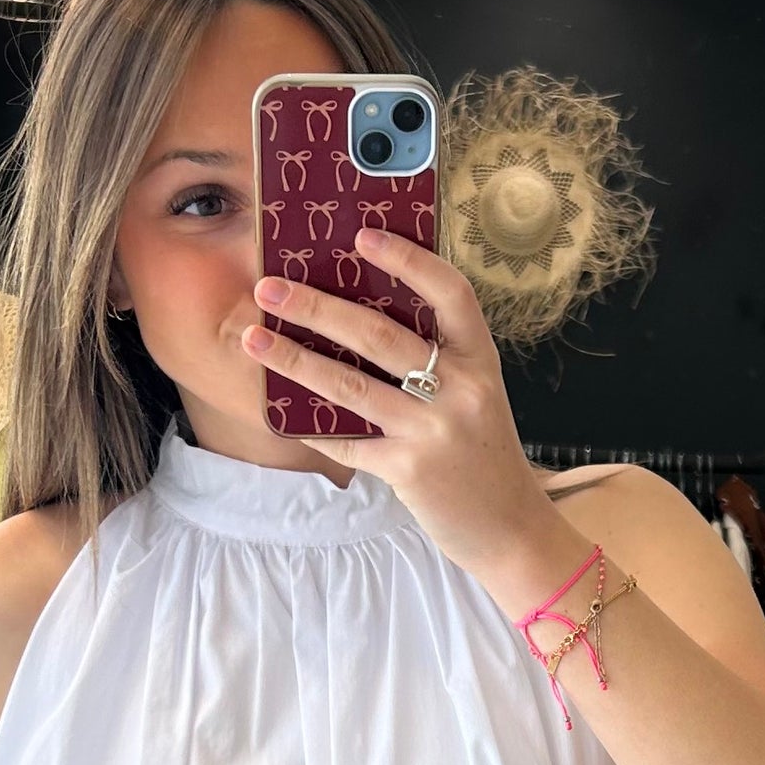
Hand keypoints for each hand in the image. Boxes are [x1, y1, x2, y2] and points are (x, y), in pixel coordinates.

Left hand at [243, 225, 544, 575]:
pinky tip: (276, 409)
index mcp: (481, 359)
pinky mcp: (409, 470)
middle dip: (317, 307)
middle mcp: (461, 389)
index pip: (450, 293)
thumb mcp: (475, 395)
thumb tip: (359, 319)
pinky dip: (310, 425)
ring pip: (351, 385)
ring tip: (253, 338)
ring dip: (294, 359)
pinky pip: (347, 440)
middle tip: (268, 289)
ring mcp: (434, 431)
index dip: (407, 261)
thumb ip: (436, 361)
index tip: (362, 237)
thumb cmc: (484, 454)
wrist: (510, 528)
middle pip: (379, 335)